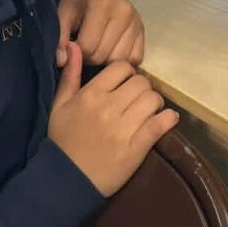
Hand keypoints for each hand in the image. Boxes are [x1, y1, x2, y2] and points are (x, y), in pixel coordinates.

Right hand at [49, 42, 178, 196]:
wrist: (66, 181)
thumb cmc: (62, 141)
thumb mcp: (59, 106)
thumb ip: (69, 75)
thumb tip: (75, 45)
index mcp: (91, 94)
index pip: (122, 67)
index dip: (127, 73)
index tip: (125, 84)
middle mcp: (109, 107)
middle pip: (141, 82)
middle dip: (142, 88)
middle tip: (138, 99)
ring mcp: (124, 128)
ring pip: (153, 99)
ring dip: (155, 104)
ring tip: (149, 111)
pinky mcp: (138, 147)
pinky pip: (161, 124)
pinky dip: (168, 119)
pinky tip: (165, 120)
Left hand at [56, 0, 143, 66]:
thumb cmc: (77, 1)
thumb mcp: (63, 13)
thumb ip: (59, 37)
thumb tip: (61, 62)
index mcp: (102, 3)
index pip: (87, 47)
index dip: (75, 52)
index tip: (72, 44)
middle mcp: (124, 11)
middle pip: (102, 56)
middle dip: (88, 58)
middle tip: (83, 46)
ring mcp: (136, 21)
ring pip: (118, 61)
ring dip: (104, 61)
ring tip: (96, 47)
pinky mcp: (143, 31)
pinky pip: (134, 59)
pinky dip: (121, 60)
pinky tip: (111, 49)